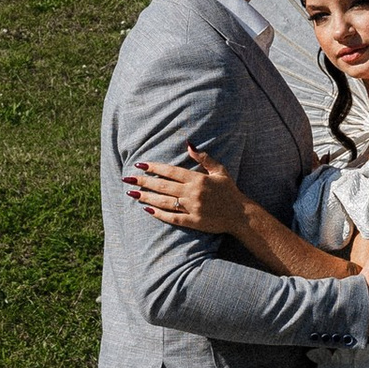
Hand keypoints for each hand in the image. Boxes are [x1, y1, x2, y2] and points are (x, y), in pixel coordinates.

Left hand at [126, 144, 252, 240]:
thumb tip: (189, 144)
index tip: (140, 165)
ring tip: (132, 194)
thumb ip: (204, 158)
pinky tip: (147, 210)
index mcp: (198, 179)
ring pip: (165, 202)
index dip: (154, 168)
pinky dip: (160, 214)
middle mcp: (193, 193)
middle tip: (128, 179)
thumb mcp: (219, 171)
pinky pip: (173, 218)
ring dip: (147, 198)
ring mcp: (193, 208)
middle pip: (163, 186)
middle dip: (144, 182)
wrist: (240, 215)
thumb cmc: (229, 191)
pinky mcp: (194, 222)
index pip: (171, 171)